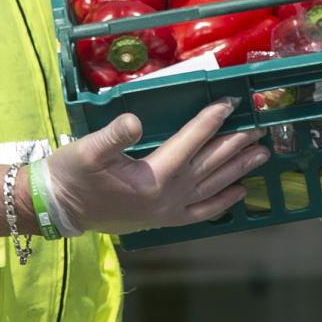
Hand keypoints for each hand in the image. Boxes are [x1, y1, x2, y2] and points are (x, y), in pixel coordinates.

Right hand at [45, 101, 268, 235]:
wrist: (59, 209)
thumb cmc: (72, 175)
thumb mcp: (87, 150)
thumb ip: (113, 136)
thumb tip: (133, 120)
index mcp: (154, 177)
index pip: (190, 141)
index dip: (211, 119)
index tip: (230, 102)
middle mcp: (168, 196)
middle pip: (210, 164)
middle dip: (236, 144)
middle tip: (260, 128)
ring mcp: (168, 211)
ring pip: (213, 186)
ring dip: (238, 169)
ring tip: (261, 154)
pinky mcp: (163, 220)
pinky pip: (202, 212)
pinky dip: (222, 202)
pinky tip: (239, 193)